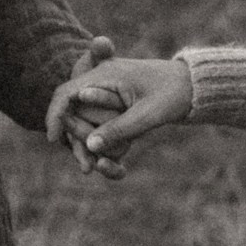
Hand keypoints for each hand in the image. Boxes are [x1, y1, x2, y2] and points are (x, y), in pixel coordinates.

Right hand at [45, 54, 193, 174]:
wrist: (193, 85)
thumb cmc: (173, 94)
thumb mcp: (148, 113)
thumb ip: (119, 128)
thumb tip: (90, 145)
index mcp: (104, 75)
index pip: (65, 94)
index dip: (54, 116)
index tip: (52, 138)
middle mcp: (100, 83)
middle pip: (72, 112)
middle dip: (73, 138)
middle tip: (84, 165)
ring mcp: (106, 95)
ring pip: (85, 122)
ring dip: (87, 145)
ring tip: (95, 169)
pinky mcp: (115, 107)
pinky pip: (99, 125)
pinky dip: (102, 142)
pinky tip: (111, 165)